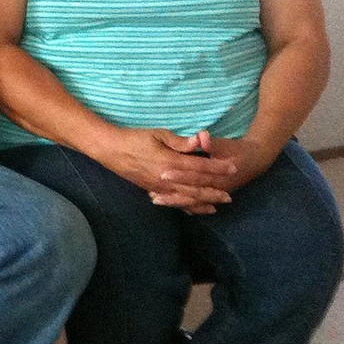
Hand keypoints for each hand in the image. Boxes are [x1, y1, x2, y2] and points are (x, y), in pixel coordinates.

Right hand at [98, 128, 235, 214]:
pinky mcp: (151, 190)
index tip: (233, 168)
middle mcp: (166, 179)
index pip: (200, 167)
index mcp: (170, 162)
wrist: (111, 149)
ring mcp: (158, 187)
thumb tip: (200, 142)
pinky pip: (172, 201)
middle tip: (229, 197)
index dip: (218, 168)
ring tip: (215, 207)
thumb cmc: (135, 138)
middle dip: (213, 192)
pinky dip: (184, 206)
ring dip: (201, 203)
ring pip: (185, 198)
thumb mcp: (159, 134)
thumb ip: (180, 141)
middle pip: (195, 188)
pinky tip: (192, 209)